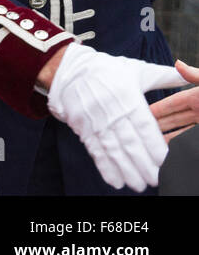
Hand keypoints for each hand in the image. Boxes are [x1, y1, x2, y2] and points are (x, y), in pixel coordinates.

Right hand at [48, 42, 187, 190]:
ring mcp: (95, 121)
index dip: (154, 145)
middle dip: (143, 164)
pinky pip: (95, 150)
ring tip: (138, 185)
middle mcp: (112, 112)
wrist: (69, 70)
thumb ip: (162, 76)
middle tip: (155, 180)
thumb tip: (184, 74)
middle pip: (130, 142)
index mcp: (128, 97)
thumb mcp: (136, 69)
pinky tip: (115, 180)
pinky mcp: (83, 128)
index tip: (164, 161)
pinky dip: (104, 167)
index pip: (144, 126)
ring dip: (126, 170)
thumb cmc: (107, 70)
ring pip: (113, 150)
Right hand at [150, 59, 198, 140]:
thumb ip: (196, 75)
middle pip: (174, 118)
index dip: (158, 108)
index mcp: (198, 96)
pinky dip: (180, 142)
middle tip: (141, 129)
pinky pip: (190, 138)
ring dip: (168, 135)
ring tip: (152, 142)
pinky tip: (170, 147)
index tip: (142, 112)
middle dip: (158, 123)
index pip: (173, 103)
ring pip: (182, 130)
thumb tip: (177, 63)